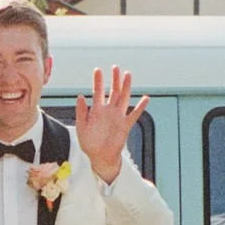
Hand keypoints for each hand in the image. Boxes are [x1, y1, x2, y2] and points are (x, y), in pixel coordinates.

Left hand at [73, 66, 148, 183]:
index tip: (98, 70)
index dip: (98, 81)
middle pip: (113, 91)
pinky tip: (145, 99)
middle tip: (115, 68)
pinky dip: (140, 107)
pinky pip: (134, 115)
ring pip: (124, 98)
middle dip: (115, 79)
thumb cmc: (89, 143)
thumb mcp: (81, 127)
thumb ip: (80, 111)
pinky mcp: (125, 125)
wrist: (99, 157)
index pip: (98, 92)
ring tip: (128, 75)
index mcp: (97, 110)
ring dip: (126, 87)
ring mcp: (118, 117)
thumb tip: (79, 96)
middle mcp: (109, 111)